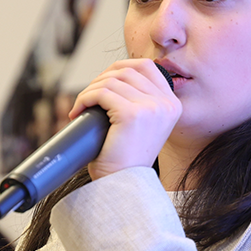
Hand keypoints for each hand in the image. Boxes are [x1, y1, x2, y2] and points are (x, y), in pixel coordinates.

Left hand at [69, 58, 180, 181]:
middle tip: (89, 97)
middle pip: (127, 70)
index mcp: (172, 105)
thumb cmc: (126, 158)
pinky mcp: (132, 114)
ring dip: (90, 90)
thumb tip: (113, 76)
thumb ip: (139, 100)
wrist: (122, 184)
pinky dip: (84, 98)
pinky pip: (101, 93)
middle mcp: (166, 105)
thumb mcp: (142, 124)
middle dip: (101, 79)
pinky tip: (78, 112)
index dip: (120, 68)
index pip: (146, 66)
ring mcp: (152, 108)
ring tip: (82, 107)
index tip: (103, 82)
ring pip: (111, 80)